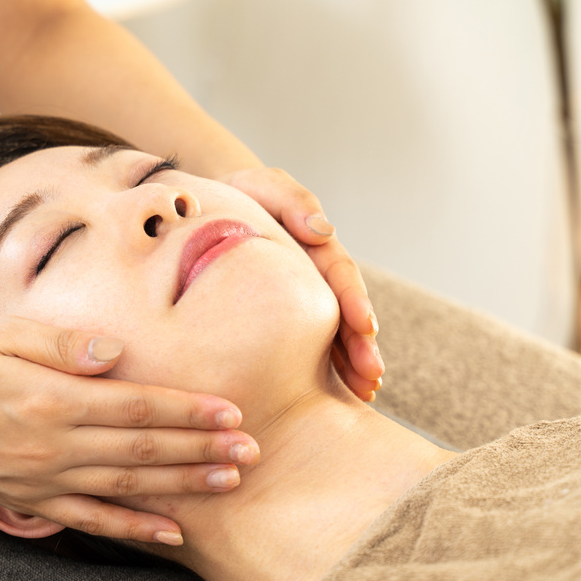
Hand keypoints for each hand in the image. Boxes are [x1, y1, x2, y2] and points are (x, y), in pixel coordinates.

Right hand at [0, 316, 259, 544]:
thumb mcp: (2, 333)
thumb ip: (63, 343)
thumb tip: (116, 352)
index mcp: (49, 397)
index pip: (136, 406)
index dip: (186, 410)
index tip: (230, 410)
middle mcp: (51, 444)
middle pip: (142, 451)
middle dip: (202, 450)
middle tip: (251, 451)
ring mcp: (41, 479)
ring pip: (126, 487)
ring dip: (182, 487)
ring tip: (229, 482)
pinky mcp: (28, 500)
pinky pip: (89, 520)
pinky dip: (133, 528)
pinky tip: (170, 532)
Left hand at [219, 167, 383, 399]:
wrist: (208, 209)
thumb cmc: (239, 195)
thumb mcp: (262, 186)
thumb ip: (292, 200)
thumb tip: (322, 231)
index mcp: (314, 246)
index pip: (340, 274)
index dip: (354, 301)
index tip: (366, 327)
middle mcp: (315, 276)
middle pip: (344, 312)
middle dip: (361, 346)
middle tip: (372, 378)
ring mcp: (302, 299)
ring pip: (332, 335)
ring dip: (352, 364)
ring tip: (365, 393)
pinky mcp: (283, 318)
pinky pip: (306, 346)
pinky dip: (324, 369)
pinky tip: (336, 393)